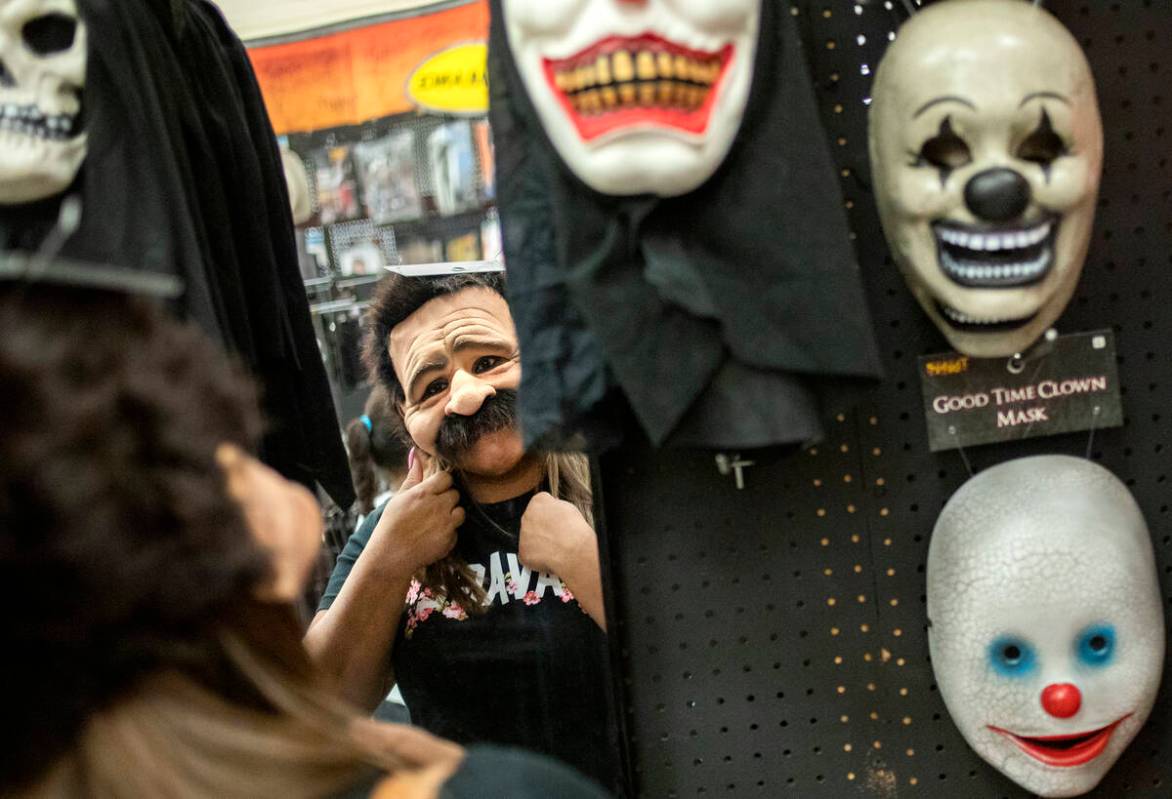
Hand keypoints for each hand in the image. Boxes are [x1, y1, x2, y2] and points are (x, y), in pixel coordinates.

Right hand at [372, 456, 463, 572]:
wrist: (390, 556)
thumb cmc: (390, 525)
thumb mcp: (398, 498)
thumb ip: (413, 477)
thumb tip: (416, 455)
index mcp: (424, 493)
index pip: (446, 477)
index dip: (441, 484)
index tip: (434, 491)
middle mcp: (438, 506)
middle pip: (455, 494)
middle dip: (446, 499)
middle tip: (433, 508)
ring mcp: (446, 524)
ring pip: (460, 512)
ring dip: (451, 515)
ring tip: (435, 522)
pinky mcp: (450, 540)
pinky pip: (456, 531)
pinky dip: (448, 533)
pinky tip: (433, 536)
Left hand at [518, 492, 593, 576]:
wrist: (573, 550)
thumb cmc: (574, 529)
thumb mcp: (568, 507)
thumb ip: (555, 506)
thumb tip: (552, 509)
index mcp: (538, 502)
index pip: (539, 503)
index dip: (550, 512)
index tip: (557, 519)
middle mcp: (526, 516)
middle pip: (532, 520)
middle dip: (542, 527)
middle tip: (557, 534)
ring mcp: (523, 535)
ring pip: (530, 538)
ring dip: (539, 541)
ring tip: (556, 547)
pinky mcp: (523, 552)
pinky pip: (529, 554)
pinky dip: (538, 557)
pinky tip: (551, 556)